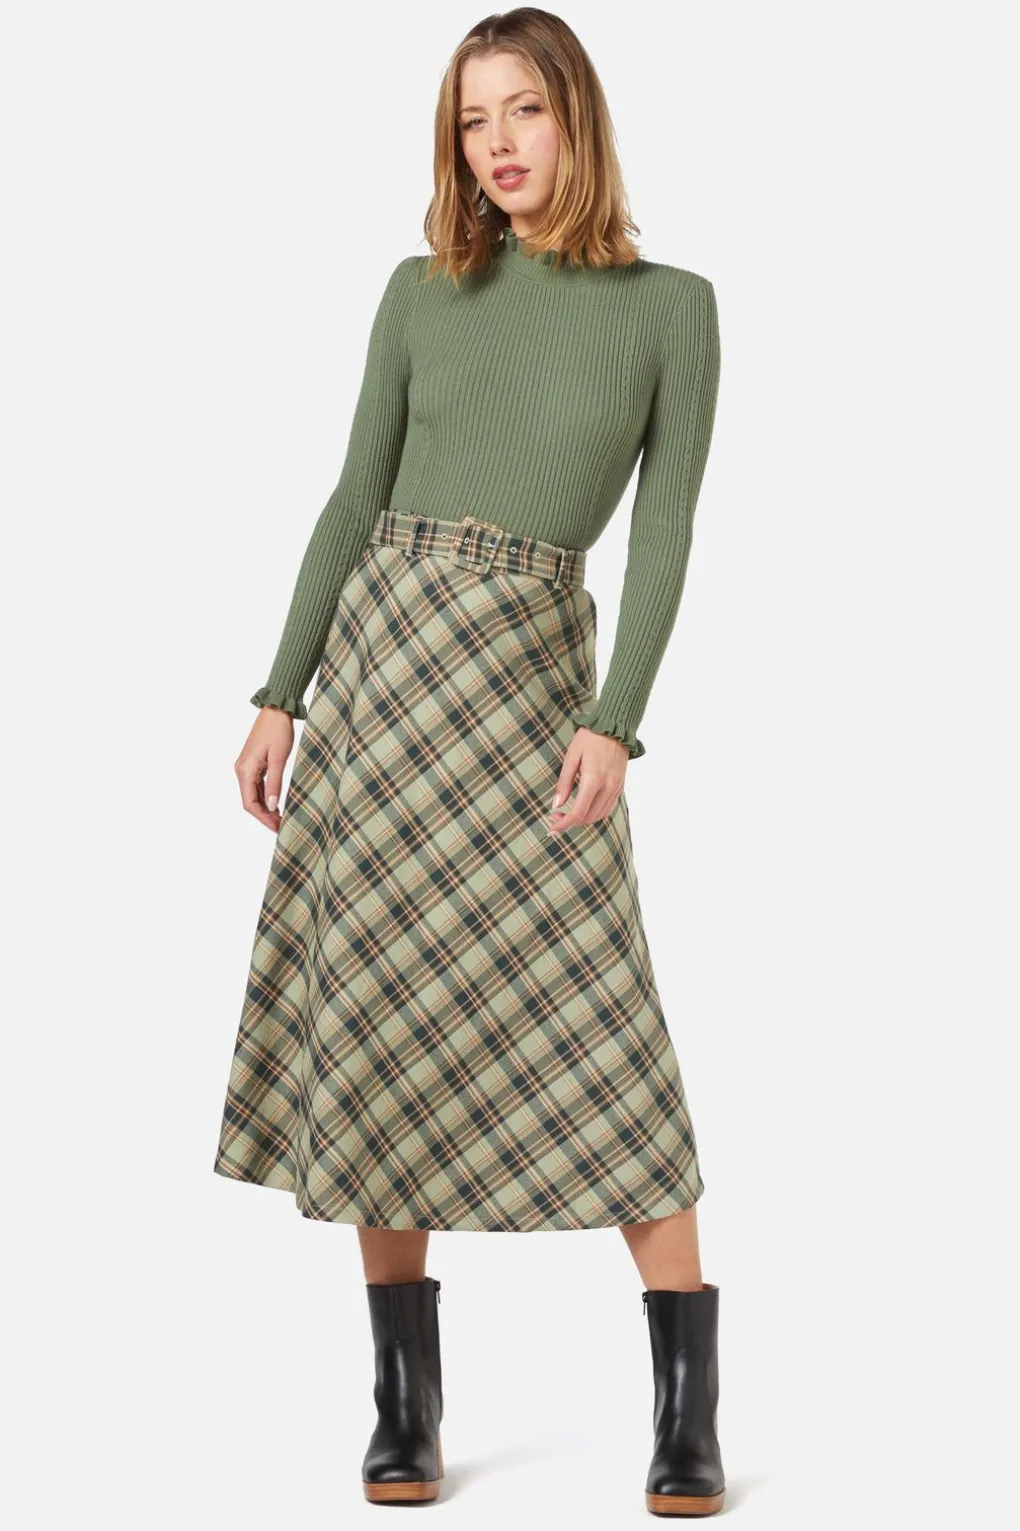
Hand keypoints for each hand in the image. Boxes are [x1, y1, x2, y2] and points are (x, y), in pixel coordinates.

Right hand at [235, 705, 294, 831]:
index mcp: (245, 770)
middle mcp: (241, 770)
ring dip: (265, 808)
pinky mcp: (252, 764)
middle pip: (250, 802)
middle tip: (282, 826)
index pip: (250, 804)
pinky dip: (265, 797)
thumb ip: (274, 783)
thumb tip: (271, 806)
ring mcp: (246, 767)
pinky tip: (276, 804)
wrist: (276, 711)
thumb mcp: (279, 758)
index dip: (263, 818)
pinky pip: (256, 786)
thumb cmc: (278, 731)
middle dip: (264, 816)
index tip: (277, 828)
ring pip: (252, 795)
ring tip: (281, 819)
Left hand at [548, 727, 627, 832]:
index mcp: (594, 779)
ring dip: (582, 820)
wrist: (615, 726)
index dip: (564, 824)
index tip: (551, 827)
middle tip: (555, 816)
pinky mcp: (620, 786)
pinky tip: (583, 808)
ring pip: (599, 816)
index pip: (579, 812)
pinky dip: (594, 813)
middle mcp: (608, 787)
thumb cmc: (590, 738)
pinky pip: (607, 808)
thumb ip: (564, 782)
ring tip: (567, 813)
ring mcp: (616, 788)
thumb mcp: (571, 757)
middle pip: (588, 818)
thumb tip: (557, 804)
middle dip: (570, 822)